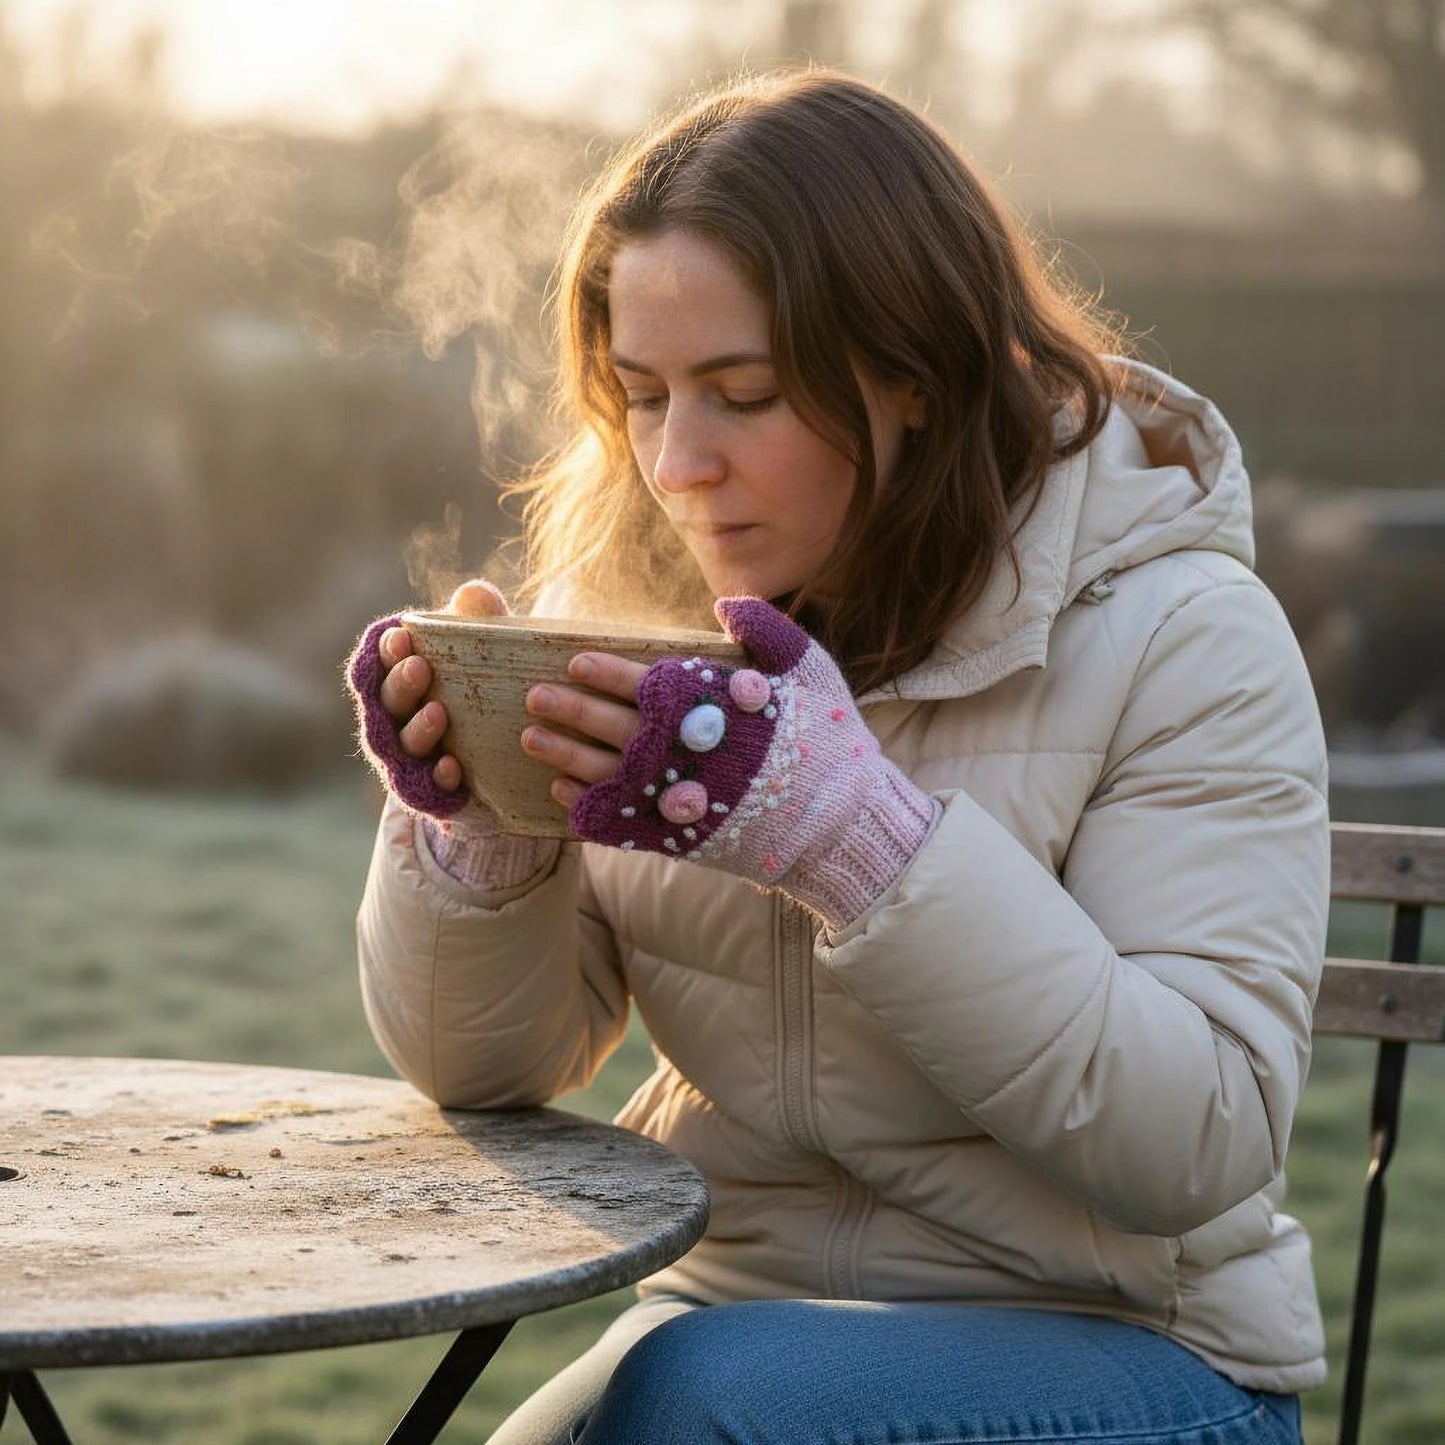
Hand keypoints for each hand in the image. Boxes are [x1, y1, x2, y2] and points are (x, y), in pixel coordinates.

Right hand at [346, 580, 509, 819]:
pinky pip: (427, 785)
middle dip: (400, 683)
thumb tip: (476, 594)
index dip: (386, 650)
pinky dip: (438, 775)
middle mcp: (394, 720)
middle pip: (387, 701)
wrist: (502, 758)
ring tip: (439, 713)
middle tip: (420, 666)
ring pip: (403, 744)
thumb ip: (479, 624)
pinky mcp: (427, 790)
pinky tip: (452, 766)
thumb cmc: (483, 692)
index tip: (403, 636)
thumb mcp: (484, 656)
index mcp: (400, 681)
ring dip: (418, 728)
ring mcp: (407, 757)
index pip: (381, 663)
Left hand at [566, 597, 937, 928]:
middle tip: (535, 697)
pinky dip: (590, 808)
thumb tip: (727, 602)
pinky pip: (622, 822)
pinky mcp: (684, 836)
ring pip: (608, 773)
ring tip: (532, 739)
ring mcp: (684, 796)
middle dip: (571, 709)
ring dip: (565, 755)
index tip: (574, 660)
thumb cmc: (830, 740)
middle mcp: (691, 751)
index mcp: (715, 709)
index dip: (606, 671)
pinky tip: (563, 794)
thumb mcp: (809, 672)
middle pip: (616, 726)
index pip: (646, 683)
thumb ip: (768, 633)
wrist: (844, 823)